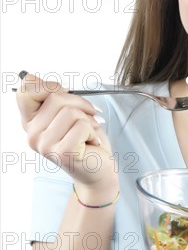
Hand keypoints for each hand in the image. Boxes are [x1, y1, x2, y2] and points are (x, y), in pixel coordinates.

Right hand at [15, 72, 117, 194]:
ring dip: (88, 119)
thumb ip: (53, 96)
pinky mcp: (62, 153)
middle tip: (87, 117)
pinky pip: (82, 125)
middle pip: (55, 97)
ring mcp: (45, 145)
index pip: (26, 89)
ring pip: (71, 112)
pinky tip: (91, 142)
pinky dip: (93, 131)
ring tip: (88, 132)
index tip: (66, 93)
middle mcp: (32, 134)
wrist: (98, 169)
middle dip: (80, 103)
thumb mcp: (68, 112)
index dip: (50, 85)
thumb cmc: (85, 139)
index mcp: (30, 121)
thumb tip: (39, 80)